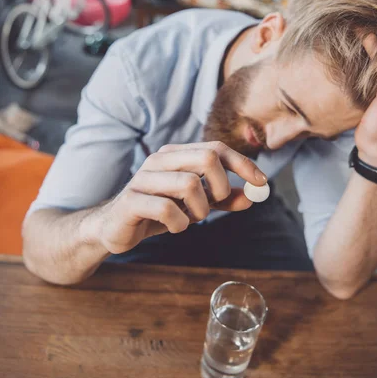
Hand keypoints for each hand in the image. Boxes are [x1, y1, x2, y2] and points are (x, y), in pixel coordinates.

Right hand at [94, 141, 267, 254]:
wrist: (115, 228)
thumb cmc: (157, 212)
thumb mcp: (194, 205)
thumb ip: (222, 200)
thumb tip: (252, 196)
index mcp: (175, 155)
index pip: (216, 149)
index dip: (242, 164)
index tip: (262, 182)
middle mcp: (159, 161)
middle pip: (207, 158)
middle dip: (222, 187)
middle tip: (216, 205)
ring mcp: (143, 179)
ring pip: (190, 184)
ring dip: (200, 210)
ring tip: (190, 219)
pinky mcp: (131, 201)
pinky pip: (168, 210)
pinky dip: (180, 224)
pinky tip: (174, 226)